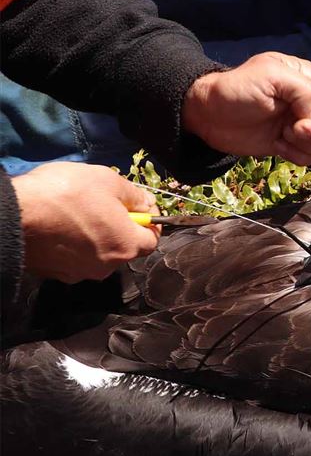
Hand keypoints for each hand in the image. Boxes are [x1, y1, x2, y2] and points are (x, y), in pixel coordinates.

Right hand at [12, 163, 160, 282]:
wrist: (12, 214)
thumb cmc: (65, 193)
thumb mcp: (109, 181)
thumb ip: (134, 196)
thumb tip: (146, 204)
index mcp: (126, 246)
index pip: (151, 240)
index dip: (148, 221)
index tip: (138, 208)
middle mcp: (106, 267)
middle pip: (123, 247)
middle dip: (119, 227)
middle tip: (104, 205)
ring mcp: (78, 273)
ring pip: (97, 253)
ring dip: (94, 236)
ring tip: (77, 214)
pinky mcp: (54, 273)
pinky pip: (73, 258)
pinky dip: (72, 245)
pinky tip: (60, 226)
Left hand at [182, 52, 310, 164]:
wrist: (208, 115)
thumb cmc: (237, 89)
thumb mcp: (272, 76)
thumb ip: (303, 92)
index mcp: (308, 79)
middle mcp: (309, 102)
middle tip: (295, 133)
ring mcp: (301, 124)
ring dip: (308, 146)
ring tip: (283, 138)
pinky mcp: (291, 143)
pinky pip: (310, 155)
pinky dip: (297, 156)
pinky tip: (277, 147)